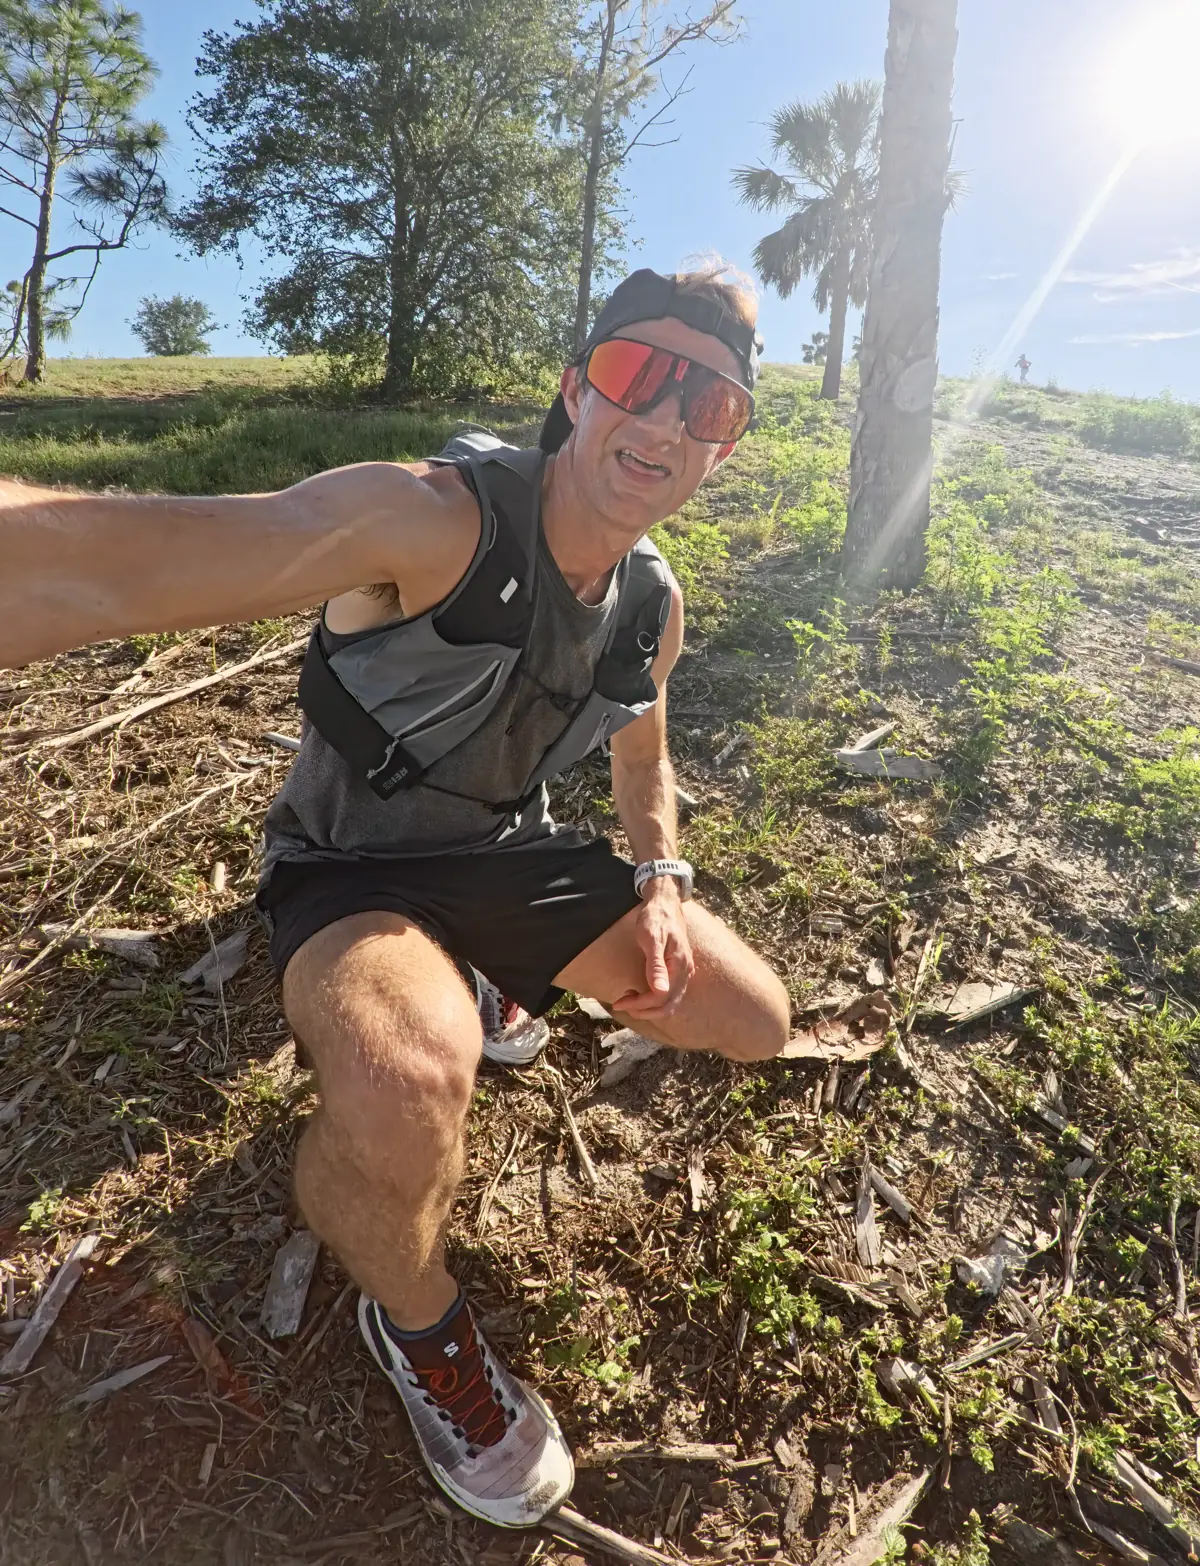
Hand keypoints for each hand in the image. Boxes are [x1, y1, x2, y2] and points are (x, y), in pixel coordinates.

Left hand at [613, 877, 694, 1018]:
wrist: (665, 903)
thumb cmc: (656, 918)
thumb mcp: (651, 939)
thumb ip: (656, 966)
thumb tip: (659, 991)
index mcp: (679, 966)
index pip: (660, 997)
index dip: (639, 1004)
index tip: (619, 1001)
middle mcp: (685, 973)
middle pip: (667, 1006)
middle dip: (643, 1011)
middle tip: (621, 1004)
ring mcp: (685, 973)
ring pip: (670, 1003)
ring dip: (649, 1007)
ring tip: (628, 998)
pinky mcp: (680, 971)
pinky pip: (670, 994)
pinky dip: (654, 1000)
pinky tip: (639, 991)